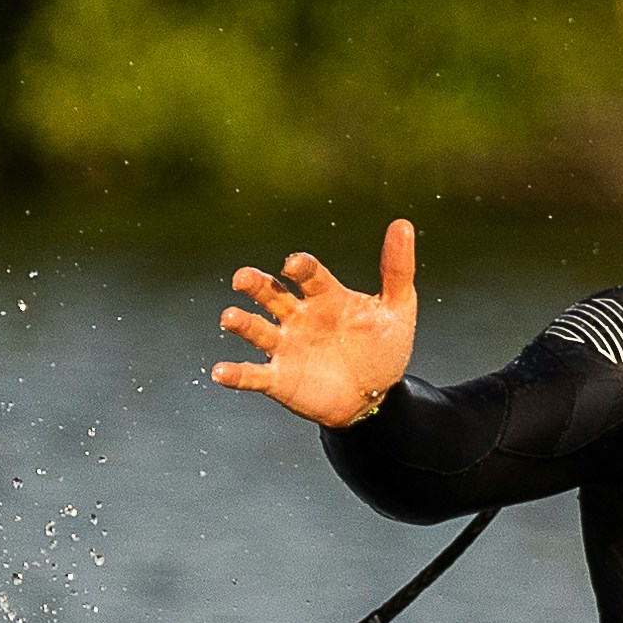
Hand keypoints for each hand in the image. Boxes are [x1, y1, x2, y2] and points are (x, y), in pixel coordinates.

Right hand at [214, 221, 418, 425]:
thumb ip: (397, 268)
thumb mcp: (398, 308)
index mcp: (325, 296)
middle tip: (242, 278)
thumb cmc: (383, 348)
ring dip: (241, 323)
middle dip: (256, 285)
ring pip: (257, 330)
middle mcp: (299, 317)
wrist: (376, 398)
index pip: (308, 275)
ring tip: (229, 318)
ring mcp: (286, 347)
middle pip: (271, 294)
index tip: (293, 264)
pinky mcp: (279, 379)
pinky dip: (236, 374)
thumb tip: (403, 224)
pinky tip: (220, 372)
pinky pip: (253, 375)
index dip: (300, 267)